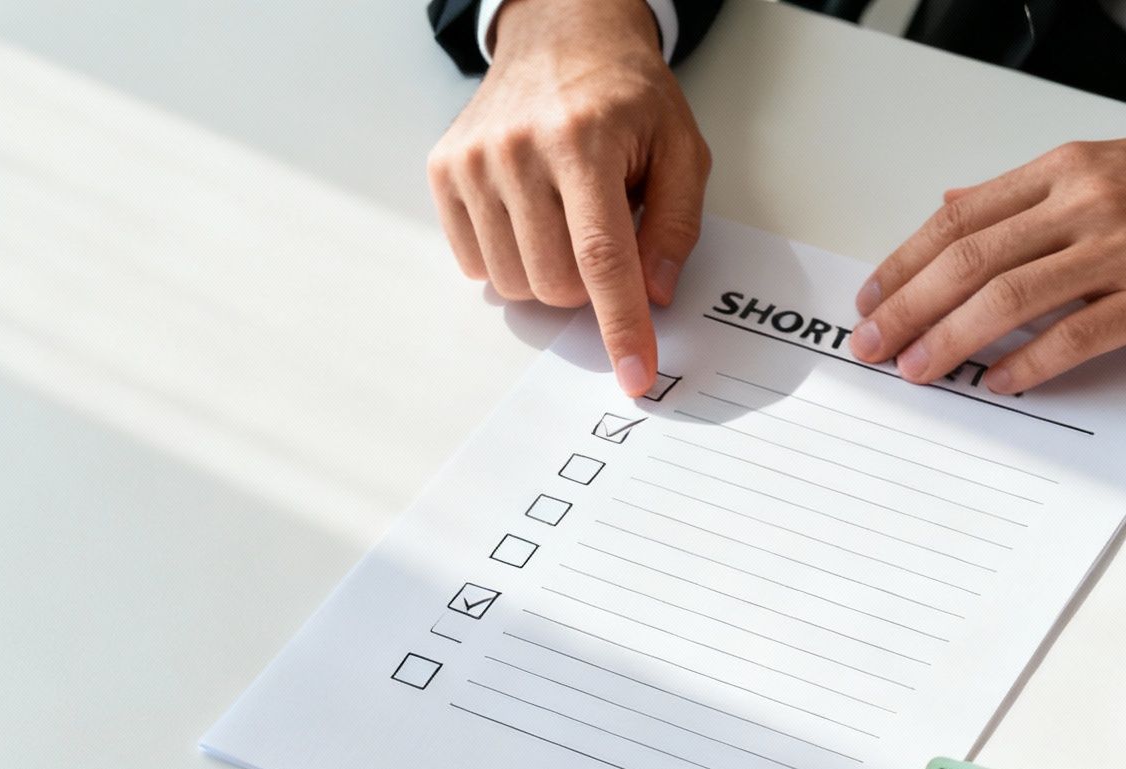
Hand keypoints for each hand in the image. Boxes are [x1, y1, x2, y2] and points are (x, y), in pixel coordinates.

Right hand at [427, 0, 710, 395]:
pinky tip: (532, 216)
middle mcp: (518, 149)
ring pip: (514, 282)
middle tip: (605, 240)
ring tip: (567, 218)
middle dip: (590, 287)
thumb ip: (676, 227)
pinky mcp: (444, 169)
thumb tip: (653, 295)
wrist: (561, 36)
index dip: (621, 324)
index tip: (635, 375)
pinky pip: (476, 263)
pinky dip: (512, 259)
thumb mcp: (681, 149)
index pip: (603, 258)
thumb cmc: (626, 97)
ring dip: (550, 273)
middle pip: (555, 282)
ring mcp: (473, 160)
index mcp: (584, 141)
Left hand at [849, 122, 1125, 394]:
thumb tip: (959, 208)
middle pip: (969, 259)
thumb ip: (1032, 193)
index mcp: (1066, 168)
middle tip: (873, 343)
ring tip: (918, 370)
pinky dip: (1026, 364)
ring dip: (950, 340)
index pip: (960, 217)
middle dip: (908, 306)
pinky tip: (998, 384)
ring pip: (1008, 299)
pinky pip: (1073, 337)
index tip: (874, 295)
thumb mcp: (1111, 164)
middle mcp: (1085, 203)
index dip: (904, 260)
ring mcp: (1120, 251)